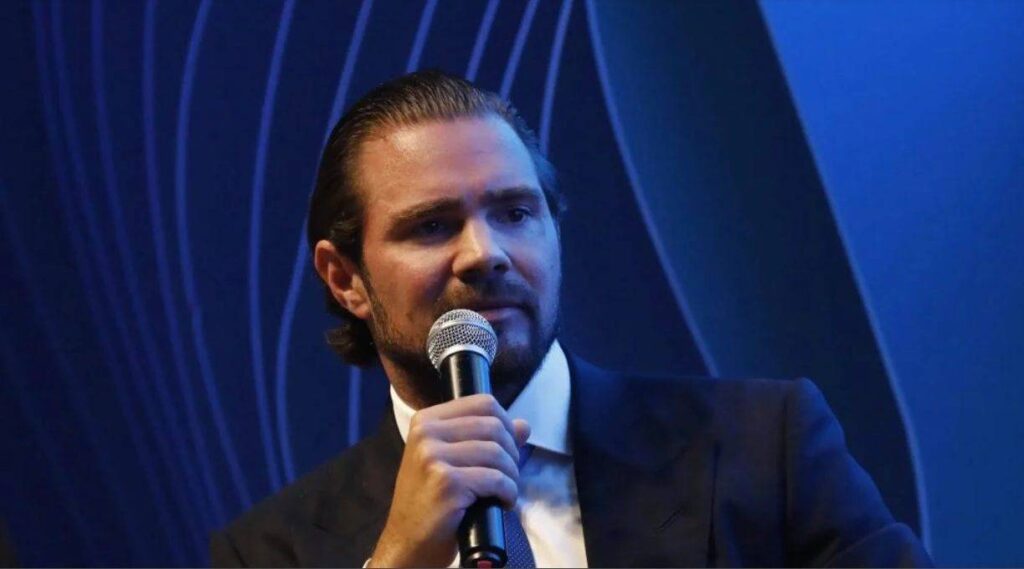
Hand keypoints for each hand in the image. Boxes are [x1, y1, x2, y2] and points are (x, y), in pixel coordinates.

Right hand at [368, 394, 530, 567]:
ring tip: (505, 491)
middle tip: (508, 475)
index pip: (483, 403)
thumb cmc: (430, 502)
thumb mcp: (452, 462)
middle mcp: (426, 434)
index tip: (508, 448)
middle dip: (511, 452)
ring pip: (497, 452)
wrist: (408, 542)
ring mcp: (433, 457)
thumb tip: (523, 425)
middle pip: (494, 426)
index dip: (506, 424)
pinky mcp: (446, 483)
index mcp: (426, 421)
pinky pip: (495, 479)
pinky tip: (503, 502)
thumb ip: (485, 439)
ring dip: (511, 475)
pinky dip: (508, 492)